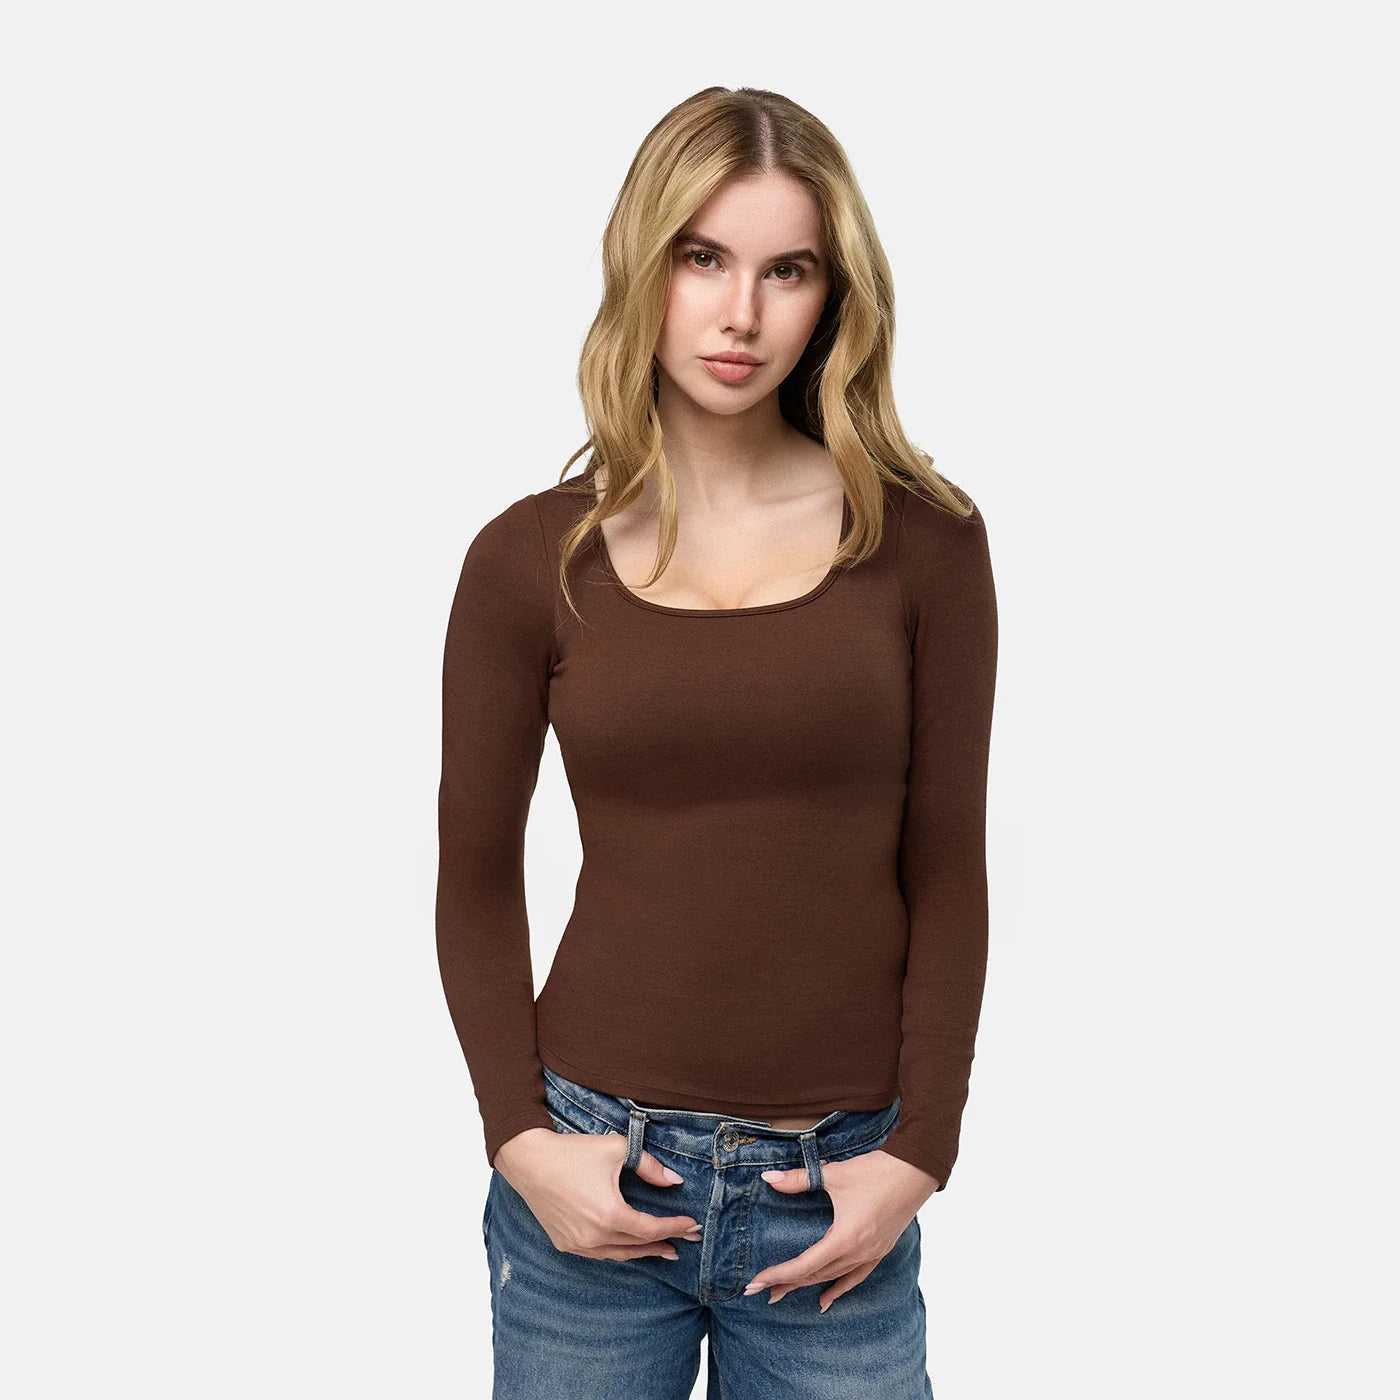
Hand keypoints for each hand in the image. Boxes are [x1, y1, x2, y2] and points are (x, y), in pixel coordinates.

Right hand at [493, 1127, 703, 1260]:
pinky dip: (618, 1252)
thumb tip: (674, 1182)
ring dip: (642, 1252)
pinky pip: (598, 1254)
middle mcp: (593, 1236)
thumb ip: (650, 1166)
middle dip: (665, 1243)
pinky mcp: (564, 1243)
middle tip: (686, 1241)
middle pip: (638, 1246)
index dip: (674, 1227)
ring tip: (663, 1250)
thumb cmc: (573, 1152)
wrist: (529, 1159)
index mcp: (609, 1215)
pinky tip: (628, 1247)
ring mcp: (577, 1244)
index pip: (651, 1229)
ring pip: (618, 1255)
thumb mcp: (617, 1149)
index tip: (692, 1225)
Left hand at [743, 1149, 939, 1310]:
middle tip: (759, 1292)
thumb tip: (767, 1179)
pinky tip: (827, 1300)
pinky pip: (856, 1277)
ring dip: (808, 1286)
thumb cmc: (876, 1172)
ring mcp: (871, 1254)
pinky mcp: (880, 1250)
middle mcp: (858, 1253)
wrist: (914, 1170)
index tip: (756, 1282)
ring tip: (783, 1294)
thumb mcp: (834, 1174)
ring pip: (834, 1277)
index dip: (778, 1274)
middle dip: (787, 1284)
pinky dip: (839, 1288)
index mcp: (845, 1238)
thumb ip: (798, 1179)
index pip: (804, 1264)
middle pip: (816, 1275)